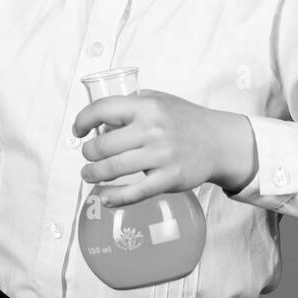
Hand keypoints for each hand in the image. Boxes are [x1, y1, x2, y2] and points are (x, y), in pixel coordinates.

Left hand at [71, 88, 256, 207]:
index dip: (82, 120)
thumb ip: (132, 103)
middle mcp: (152, 130)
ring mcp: (161, 156)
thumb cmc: (186, 120)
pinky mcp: (169, 179)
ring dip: (93, 174)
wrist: (219, 142)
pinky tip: (104, 198)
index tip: (77, 131)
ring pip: (113, 169)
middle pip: (102, 145)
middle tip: (88, 156)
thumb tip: (101, 118)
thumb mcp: (160, 99)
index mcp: (147, 106)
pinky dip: (114, 197)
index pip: (103, 109)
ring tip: (89, 174)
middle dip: (88, 153)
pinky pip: (134, 192)